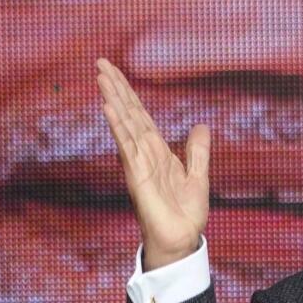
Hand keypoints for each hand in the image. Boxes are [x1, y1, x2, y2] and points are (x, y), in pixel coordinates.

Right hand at [96, 58, 209, 270]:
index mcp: (157, 151)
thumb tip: (201, 125)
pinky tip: (109, 107)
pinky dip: (118, 126)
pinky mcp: (137, 175)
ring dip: (113, 99)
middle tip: (100, 62)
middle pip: (128, 113)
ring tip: (100, 76)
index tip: (115, 71)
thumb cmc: (185, 214)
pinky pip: (126, 146)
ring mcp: (138, 163)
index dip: (129, 92)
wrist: (182, 240)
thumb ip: (198, 151)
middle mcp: (144, 153)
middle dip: (116, 87)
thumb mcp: (198, 176)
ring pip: (124, 124)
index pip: (140, 115)